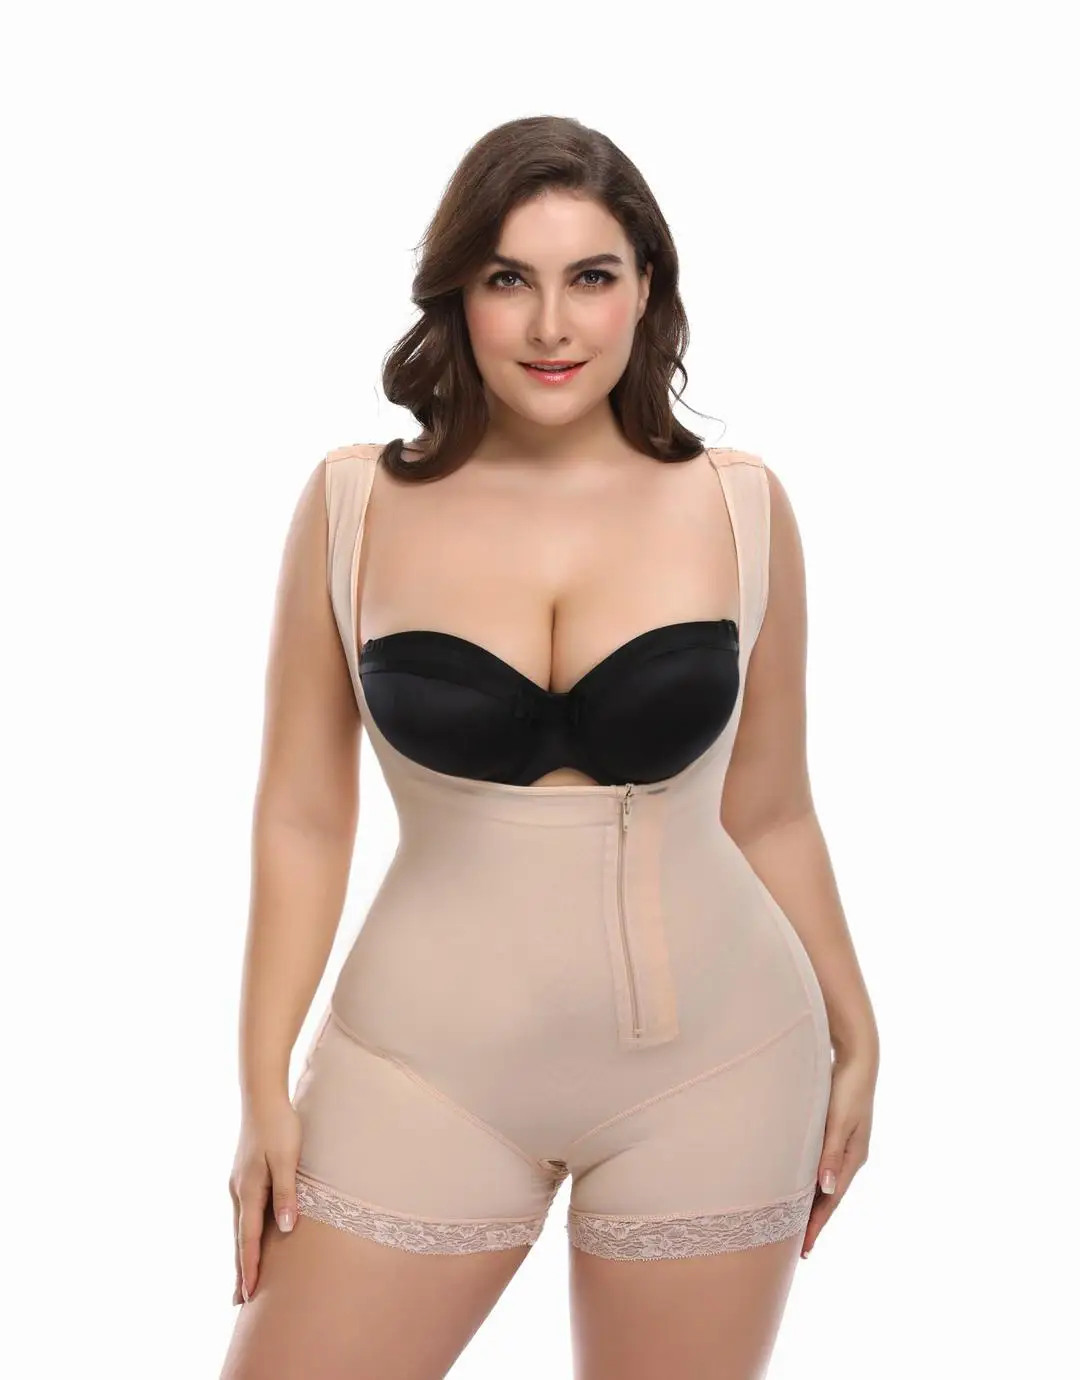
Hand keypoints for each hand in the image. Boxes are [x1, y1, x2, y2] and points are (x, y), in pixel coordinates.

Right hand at [228, 1095, 302, 1303]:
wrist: (262, 1097)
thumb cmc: (279, 1126)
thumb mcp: (287, 1159)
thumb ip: (287, 1193)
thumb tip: (285, 1229)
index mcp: (249, 1191)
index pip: (249, 1239)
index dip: (250, 1268)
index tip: (249, 1295)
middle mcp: (239, 1191)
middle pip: (239, 1239)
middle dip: (240, 1270)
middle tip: (239, 1301)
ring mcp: (239, 1183)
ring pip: (240, 1226)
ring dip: (242, 1253)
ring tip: (244, 1278)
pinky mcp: (244, 1175)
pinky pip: (244, 1213)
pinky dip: (245, 1233)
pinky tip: (250, 1238)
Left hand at [800, 1048, 875, 1258]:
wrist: (856, 1058)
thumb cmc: (846, 1087)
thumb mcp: (839, 1121)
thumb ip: (831, 1153)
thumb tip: (826, 1188)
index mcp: (853, 1157)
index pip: (832, 1200)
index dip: (817, 1224)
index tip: (805, 1248)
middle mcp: (850, 1156)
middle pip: (829, 1197)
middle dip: (815, 1221)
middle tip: (798, 1248)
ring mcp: (844, 1145)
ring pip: (825, 1182)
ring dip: (812, 1203)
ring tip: (796, 1223)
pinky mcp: (835, 1133)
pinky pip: (821, 1165)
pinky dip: (811, 1180)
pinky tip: (800, 1185)